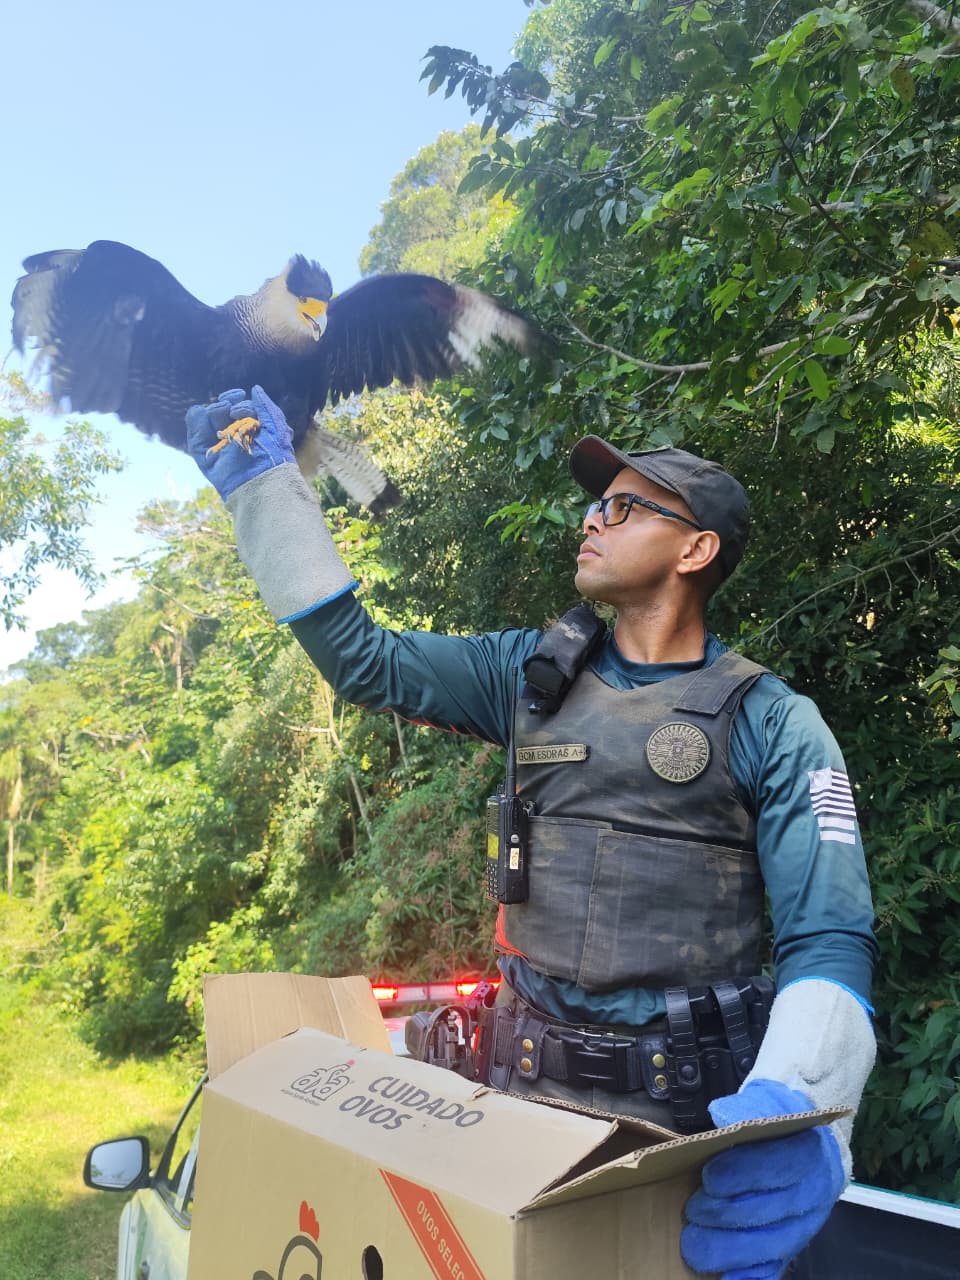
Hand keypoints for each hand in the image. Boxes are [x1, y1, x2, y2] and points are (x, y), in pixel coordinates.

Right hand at [185, 385, 295, 499]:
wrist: (262, 476)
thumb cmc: (274, 451)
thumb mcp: (275, 422)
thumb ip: (264, 404)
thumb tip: (254, 389)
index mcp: (248, 430)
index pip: (235, 408)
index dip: (236, 399)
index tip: (240, 396)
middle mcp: (232, 437)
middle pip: (219, 411)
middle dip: (225, 402)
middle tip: (232, 407)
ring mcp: (217, 445)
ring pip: (206, 417)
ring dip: (214, 410)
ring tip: (225, 412)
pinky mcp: (203, 454)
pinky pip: (194, 431)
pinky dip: (197, 419)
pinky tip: (205, 415)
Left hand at [680, 1079, 843, 1279]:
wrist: (802, 1143)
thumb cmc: (777, 1123)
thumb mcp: (766, 1102)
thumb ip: (747, 1108)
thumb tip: (724, 1117)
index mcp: (810, 1151)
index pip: (780, 1164)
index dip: (744, 1173)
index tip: (709, 1177)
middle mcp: (816, 1192)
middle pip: (774, 1210)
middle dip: (729, 1213)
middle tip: (694, 1211)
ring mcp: (807, 1224)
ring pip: (775, 1245)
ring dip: (732, 1249)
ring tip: (695, 1246)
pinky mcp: (795, 1248)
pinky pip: (777, 1268)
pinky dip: (752, 1277)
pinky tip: (727, 1279)